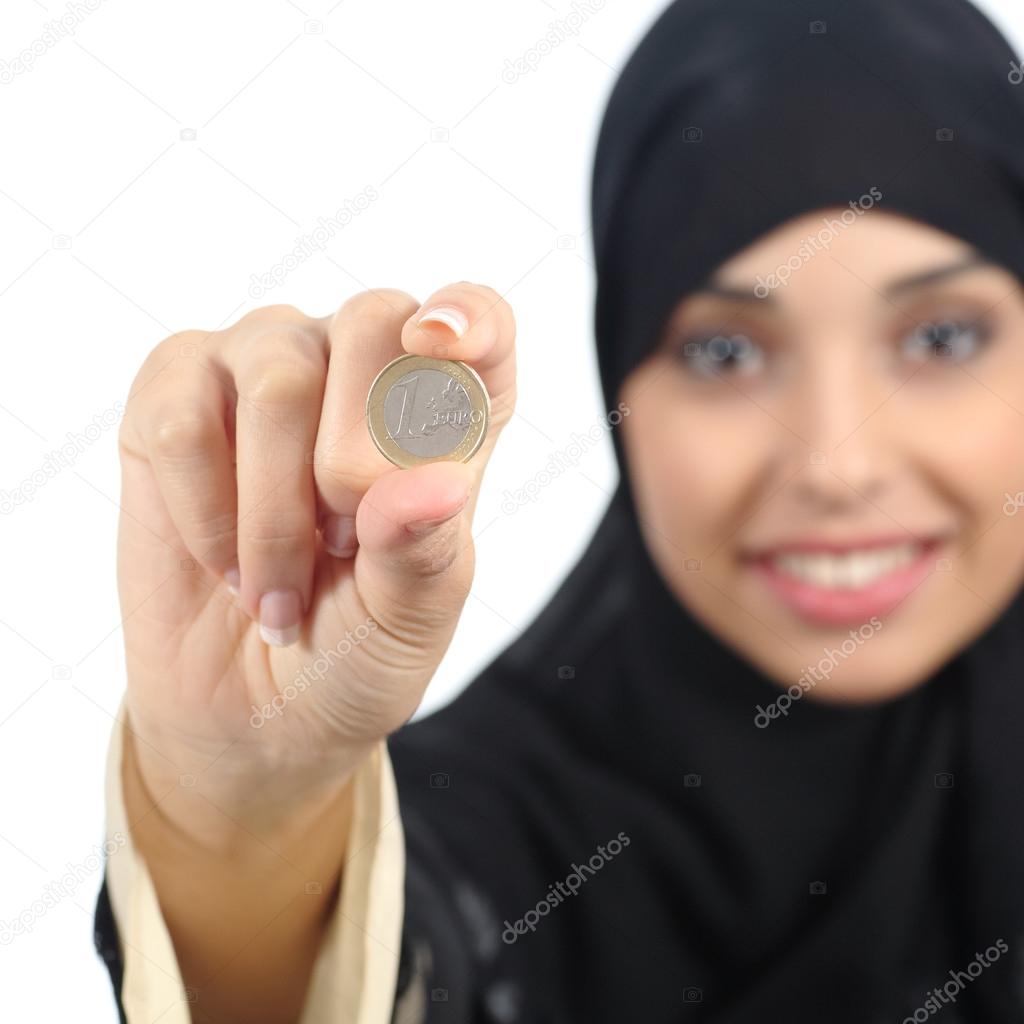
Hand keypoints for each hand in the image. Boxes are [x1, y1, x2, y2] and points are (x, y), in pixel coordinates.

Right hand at [116, 284, 514, 832]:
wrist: (255, 709)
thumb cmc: (355, 651)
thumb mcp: (411, 617)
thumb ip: (425, 548)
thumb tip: (435, 482)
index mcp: (447, 414)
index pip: (481, 322)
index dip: (470, 319)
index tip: (443, 347)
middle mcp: (359, 369)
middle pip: (371, 319)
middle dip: (355, 455)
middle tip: (343, 546)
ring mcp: (264, 366)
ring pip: (276, 376)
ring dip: (276, 511)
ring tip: (278, 586)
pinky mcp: (176, 391)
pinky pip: (183, 414)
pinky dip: (204, 511)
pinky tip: (224, 561)